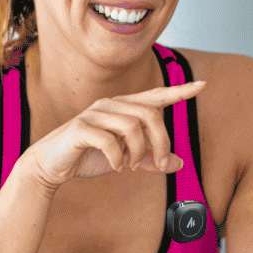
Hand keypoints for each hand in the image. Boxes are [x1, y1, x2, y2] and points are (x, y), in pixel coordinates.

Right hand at [22, 81, 206, 189]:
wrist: (50, 166)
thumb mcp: (126, 159)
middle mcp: (111, 104)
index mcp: (123, 107)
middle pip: (150, 115)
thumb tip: (179, 163)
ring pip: (132, 127)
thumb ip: (151, 159)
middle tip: (156, 163)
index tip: (202, 86)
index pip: (156, 96)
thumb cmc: (88, 157)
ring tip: (130, 166)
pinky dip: (118, 158)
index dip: (179, 91)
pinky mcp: (80, 128)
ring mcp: (94, 114)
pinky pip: (109, 140)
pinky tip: (116, 167)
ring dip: (138, 152)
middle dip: (160, 142)